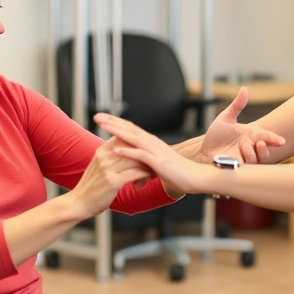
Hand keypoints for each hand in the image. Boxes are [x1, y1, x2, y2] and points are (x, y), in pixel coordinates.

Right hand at [69, 137, 152, 217]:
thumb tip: (129, 149)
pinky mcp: (112, 181)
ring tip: (153, 172)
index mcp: (102, 150)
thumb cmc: (93, 185)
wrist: (79, 202)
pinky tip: (148, 179)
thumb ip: (113, 155)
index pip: (125, 138)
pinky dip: (145, 175)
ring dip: (148, 166)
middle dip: (147, 155)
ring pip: (136, 160)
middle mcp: (105, 156)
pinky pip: (135, 174)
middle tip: (155, 162)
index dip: (140, 144)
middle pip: (133, 148)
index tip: (149, 151)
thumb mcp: (100, 165)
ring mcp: (107, 168)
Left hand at [94, 113, 208, 194]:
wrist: (197, 178)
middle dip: (112, 122)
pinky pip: (140, 155)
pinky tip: (115, 149)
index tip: (102, 118)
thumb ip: (147, 170)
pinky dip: (127, 152)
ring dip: (117, 131)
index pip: (131, 129)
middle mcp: (153, 143)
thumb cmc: (179, 175)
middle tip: (96, 115)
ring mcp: (156, 151)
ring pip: (133, 138)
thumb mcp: (159, 169)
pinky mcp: (159, 162)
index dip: (116, 122)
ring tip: (102, 125)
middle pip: (129, 129)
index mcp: (152, 143)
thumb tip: (137, 178)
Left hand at [201, 87, 284, 163]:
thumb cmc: (215, 135)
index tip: (281, 141)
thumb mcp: (226, 118)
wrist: (203, 150)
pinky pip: (246, 168)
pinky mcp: (238, 167)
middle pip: (265, 151)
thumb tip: (244, 89)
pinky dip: (245, 163)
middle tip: (260, 143)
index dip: (274, 139)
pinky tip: (238, 158)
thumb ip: (237, 105)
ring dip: (252, 154)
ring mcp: (244, 159)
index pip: (266, 137)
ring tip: (244, 148)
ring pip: (256, 160)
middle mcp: (250, 147)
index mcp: (250, 135)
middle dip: (265, 148)